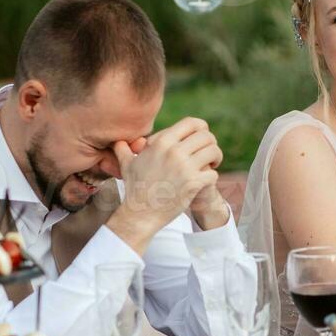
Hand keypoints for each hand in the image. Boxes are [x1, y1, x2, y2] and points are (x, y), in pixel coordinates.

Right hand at [108, 117, 221, 246]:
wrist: (141, 213)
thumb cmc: (135, 188)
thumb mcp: (127, 165)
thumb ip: (123, 149)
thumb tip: (119, 142)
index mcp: (162, 142)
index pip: (192, 123)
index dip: (202, 128)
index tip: (202, 138)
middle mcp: (174, 152)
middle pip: (206, 136)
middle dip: (212, 144)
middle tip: (209, 154)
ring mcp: (184, 168)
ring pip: (214, 152)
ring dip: (216, 158)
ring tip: (212, 165)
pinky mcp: (193, 184)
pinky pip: (213, 173)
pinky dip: (212, 177)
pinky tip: (205, 181)